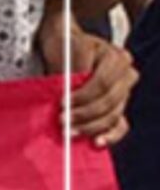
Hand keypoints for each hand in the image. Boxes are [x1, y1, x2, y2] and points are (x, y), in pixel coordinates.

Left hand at [58, 31, 138, 148]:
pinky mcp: (119, 108)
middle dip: (84, 114)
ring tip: (69, 131)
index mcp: (117, 58)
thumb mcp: (68, 50)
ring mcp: (124, 93)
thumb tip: (71, 90)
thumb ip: (74, 69)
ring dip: (90, 126)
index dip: (83, 95)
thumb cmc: (67, 47)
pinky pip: (120, 125)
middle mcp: (126, 76)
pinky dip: (110, 135)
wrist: (66, 47)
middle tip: (62, 120)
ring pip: (112, 116)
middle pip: (109, 102)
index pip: (103, 83)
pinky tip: (97, 142)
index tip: (62, 102)